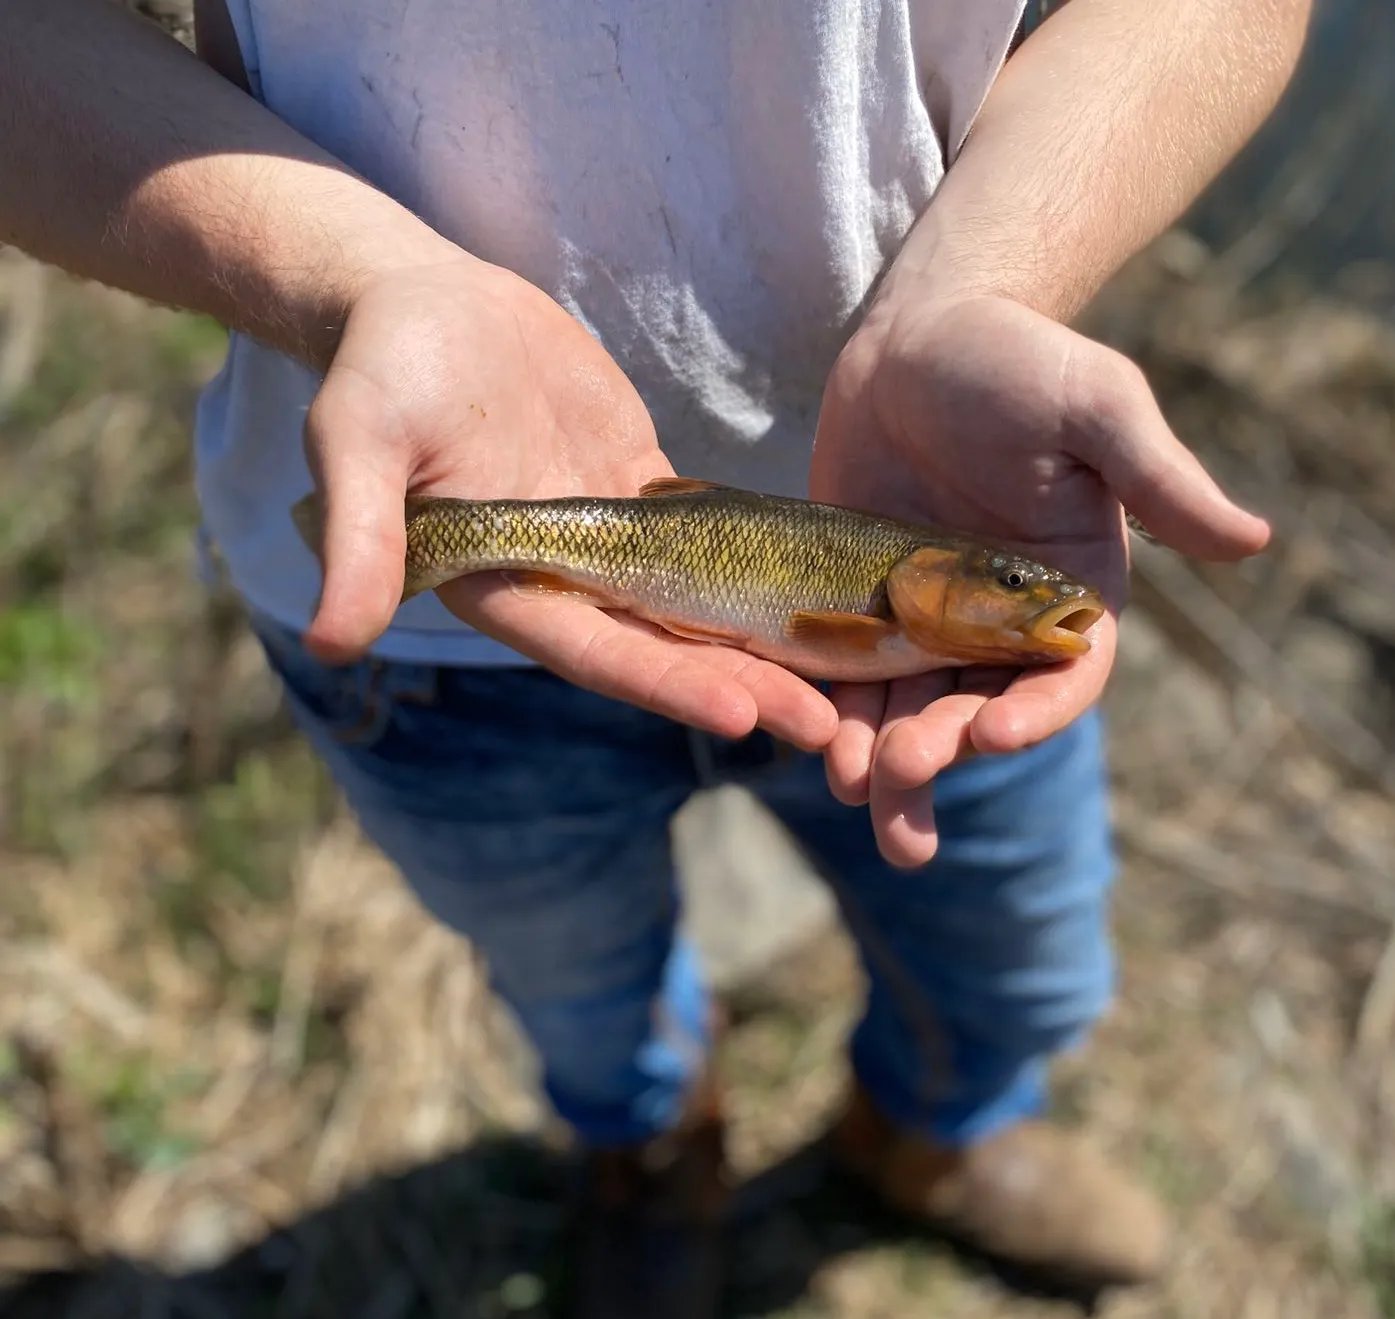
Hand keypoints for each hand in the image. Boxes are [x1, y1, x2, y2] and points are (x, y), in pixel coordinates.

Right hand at [302, 251, 837, 750]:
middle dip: (744, 687)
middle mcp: (566, 584)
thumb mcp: (358, 440)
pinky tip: (830, 596)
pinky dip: (768, 571)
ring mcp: (610, 545)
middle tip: (829, 730)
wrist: (417, 303)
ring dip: (768, 646)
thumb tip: (333, 640)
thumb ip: (363, 537)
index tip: (743, 714)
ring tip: (851, 682)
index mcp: (507, 588)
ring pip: (702, 605)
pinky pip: (717, 541)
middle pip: (666, 646)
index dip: (669, 683)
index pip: (598, 652)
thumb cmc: (378, 367)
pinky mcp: (644, 498)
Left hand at [809, 293, 1269, 866]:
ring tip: (848, 787)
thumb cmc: (1019, 359)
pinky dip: (832, 711)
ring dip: (882, 759)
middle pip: (978, 711)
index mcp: (1071, 593)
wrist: (918, 336)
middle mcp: (1002, 626)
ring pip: (910, 711)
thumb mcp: (1096, 408)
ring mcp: (927, 624)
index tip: (991, 731)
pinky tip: (806, 740)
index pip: (1065, 676)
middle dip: (941, 748)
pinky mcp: (863, 612)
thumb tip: (1255, 539)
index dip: (1035, 712)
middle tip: (901, 771)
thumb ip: (1159, 479)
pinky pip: (849, 676)